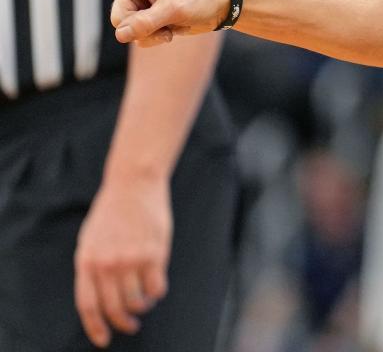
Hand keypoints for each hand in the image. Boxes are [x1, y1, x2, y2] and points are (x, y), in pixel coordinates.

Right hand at [45, 0, 228, 46]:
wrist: (222, 6)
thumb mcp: (174, 8)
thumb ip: (146, 22)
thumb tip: (121, 36)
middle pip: (117, 17)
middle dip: (137, 25)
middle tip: (162, 19)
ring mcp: (140, 6)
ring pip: (127, 31)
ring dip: (150, 35)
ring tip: (172, 24)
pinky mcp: (149, 20)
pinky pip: (140, 39)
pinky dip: (156, 39)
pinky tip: (173, 31)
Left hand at [74, 177, 172, 346]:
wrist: (133, 184)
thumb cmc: (112, 211)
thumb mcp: (90, 239)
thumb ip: (93, 267)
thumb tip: (101, 297)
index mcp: (87, 261)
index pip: (88, 305)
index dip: (96, 327)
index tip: (104, 339)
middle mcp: (107, 264)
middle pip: (115, 308)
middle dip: (124, 322)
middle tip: (131, 325)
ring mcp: (131, 260)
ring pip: (138, 301)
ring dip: (143, 306)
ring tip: (145, 301)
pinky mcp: (155, 254)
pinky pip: (158, 287)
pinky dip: (158, 292)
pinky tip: (157, 284)